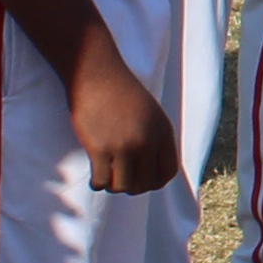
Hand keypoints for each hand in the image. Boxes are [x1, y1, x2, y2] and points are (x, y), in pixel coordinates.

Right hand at [69, 38, 180, 196]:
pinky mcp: (100, 148)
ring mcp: (124, 146)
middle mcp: (147, 141)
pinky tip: (94, 180)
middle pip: (145, 183)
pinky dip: (97, 184)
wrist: (96, 75)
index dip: (155, 182)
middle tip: (120, 182)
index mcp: (163, 132)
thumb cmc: (120, 93)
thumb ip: (154, 138)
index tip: (142, 182)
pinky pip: (102, 181)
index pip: (168, 172)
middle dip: (133, 187)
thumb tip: (151, 170)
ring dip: (114, 187)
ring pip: (123, 186)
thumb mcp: (150, 113)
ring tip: (107, 179)